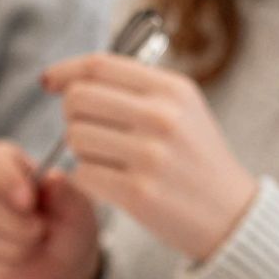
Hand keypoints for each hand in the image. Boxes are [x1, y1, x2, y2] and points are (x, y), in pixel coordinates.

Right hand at [0, 141, 102, 278]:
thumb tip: (52, 176)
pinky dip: (0, 264)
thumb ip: (66, 193)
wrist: (59, 267)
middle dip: (16, 224)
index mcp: (11, 166)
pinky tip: (15, 261)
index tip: (29, 200)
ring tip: (31, 247)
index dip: (6, 177)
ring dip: (12, 247)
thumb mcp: (78, 211)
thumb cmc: (69, 229)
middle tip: (40, 232)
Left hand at [42, 54, 257, 261]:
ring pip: (75, 137)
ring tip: (109, 159)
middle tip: (89, 130)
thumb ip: (131, 88)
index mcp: (173, 89)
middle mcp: (163, 116)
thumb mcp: (180, 108)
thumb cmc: (192, 156)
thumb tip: (66, 79)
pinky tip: (111, 182)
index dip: (65, 71)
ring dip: (80, 150)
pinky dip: (87, 179)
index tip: (48, 81)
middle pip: (78, 99)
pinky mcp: (137, 192)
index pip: (99, 65)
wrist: (229, 212)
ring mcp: (150, 155)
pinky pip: (81, 173)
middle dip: (72, 115)